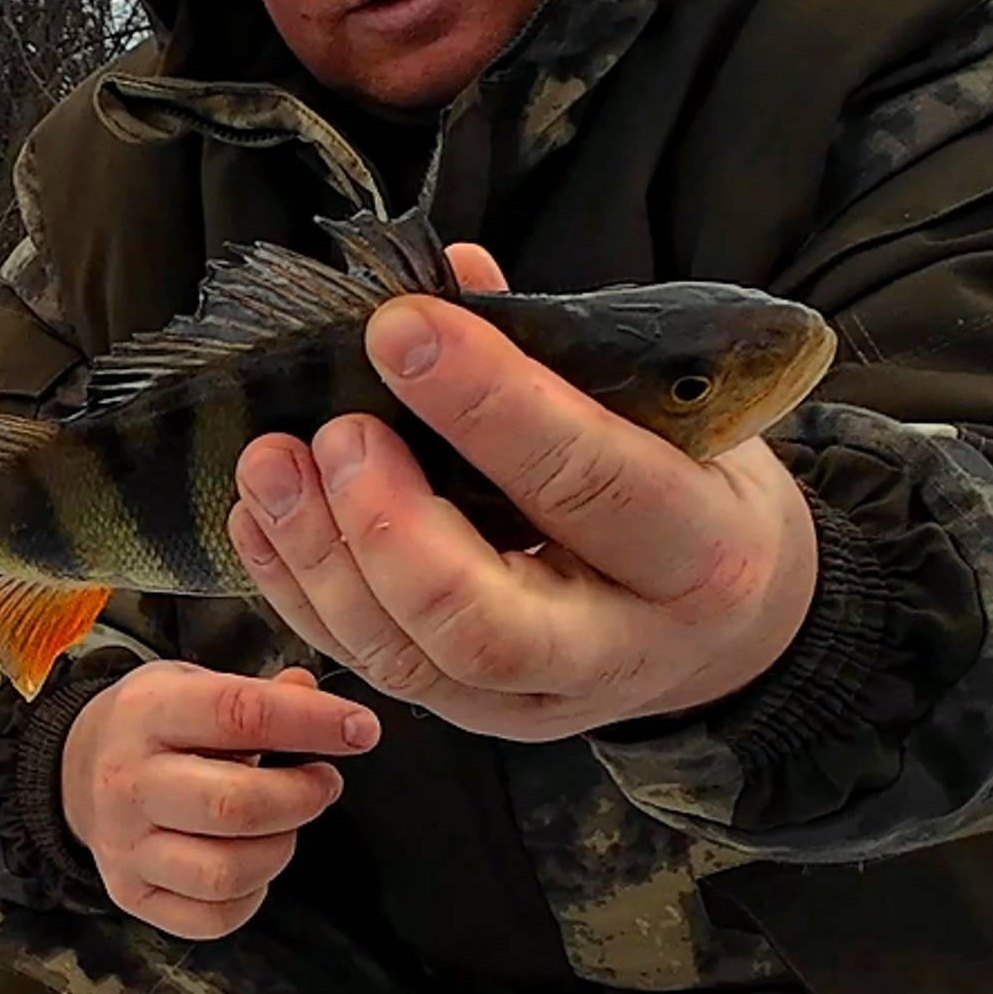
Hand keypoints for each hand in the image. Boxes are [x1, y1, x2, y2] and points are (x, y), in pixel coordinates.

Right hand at [59, 660, 379, 939]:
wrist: (73, 773)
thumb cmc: (155, 726)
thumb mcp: (195, 686)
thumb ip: (259, 694)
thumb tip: (313, 693)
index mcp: (148, 712)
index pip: (240, 715)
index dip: (312, 724)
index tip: (361, 731)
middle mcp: (129, 782)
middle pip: (236, 806)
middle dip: (304, 798)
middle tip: (325, 783)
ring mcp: (125, 846)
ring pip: (226, 872)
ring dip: (280, 850)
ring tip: (286, 824)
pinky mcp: (130, 894)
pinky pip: (210, 918)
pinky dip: (250, 896)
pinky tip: (252, 864)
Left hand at [226, 241, 822, 740]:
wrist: (732, 626)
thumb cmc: (697, 491)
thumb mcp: (674, 416)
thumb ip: (567, 355)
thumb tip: (452, 273)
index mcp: (697, 552)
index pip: (589, 484)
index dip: (490, 408)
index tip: (402, 329)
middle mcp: (618, 647)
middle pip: (485, 622)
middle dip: (390, 527)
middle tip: (337, 434)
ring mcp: (540, 701)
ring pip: (412, 661)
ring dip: (323, 560)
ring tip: (272, 463)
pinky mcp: (476, 720)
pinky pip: (372, 670)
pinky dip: (301, 594)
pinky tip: (259, 517)